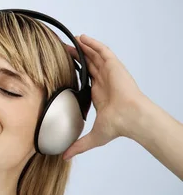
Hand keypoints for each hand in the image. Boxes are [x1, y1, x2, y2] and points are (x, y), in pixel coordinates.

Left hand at [61, 34, 145, 159]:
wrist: (131, 117)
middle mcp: (104, 81)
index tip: (62, 68)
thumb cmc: (119, 125)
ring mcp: (109, 73)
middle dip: (76, 57)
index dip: (75, 72)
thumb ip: (78, 145)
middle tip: (62, 49)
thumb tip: (65, 156)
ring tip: (71, 40)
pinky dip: (93, 44)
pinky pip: (103, 51)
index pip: (86, 79)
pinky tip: (83, 37)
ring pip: (94, 56)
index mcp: (99, 94)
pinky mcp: (114, 67)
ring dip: (83, 48)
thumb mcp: (93, 136)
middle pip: (88, 65)